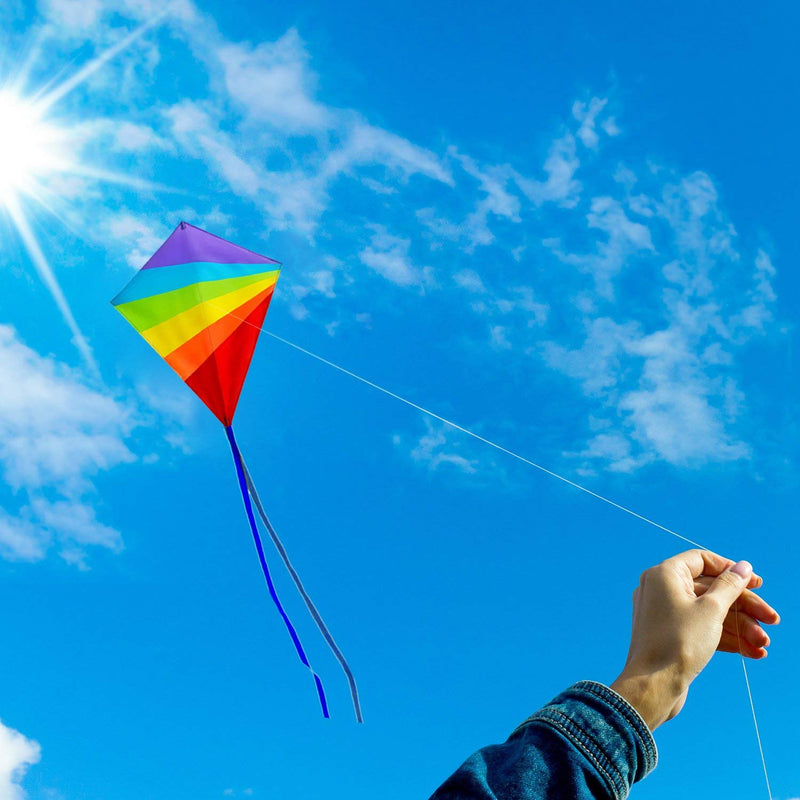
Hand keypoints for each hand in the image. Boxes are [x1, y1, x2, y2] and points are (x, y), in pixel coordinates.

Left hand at [610, 549, 779, 730]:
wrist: (653, 686)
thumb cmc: (680, 643)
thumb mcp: (712, 610)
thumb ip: (730, 585)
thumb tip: (743, 566)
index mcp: (664, 574)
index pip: (701, 560)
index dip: (731, 569)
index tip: (756, 583)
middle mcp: (661, 589)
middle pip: (711, 589)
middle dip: (744, 606)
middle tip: (773, 620)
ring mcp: (665, 613)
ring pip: (709, 612)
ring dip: (740, 627)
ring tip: (764, 645)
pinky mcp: (671, 635)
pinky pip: (701, 628)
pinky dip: (726, 638)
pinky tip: (753, 652)